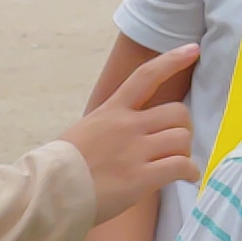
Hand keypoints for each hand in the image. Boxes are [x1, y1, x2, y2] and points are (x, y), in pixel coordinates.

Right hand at [63, 44, 202, 220]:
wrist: (48, 191)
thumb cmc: (62, 166)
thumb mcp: (86, 131)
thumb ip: (110, 126)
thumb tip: (128, 133)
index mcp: (112, 111)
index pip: (146, 76)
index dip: (172, 61)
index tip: (192, 49)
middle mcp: (127, 125)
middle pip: (177, 112)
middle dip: (184, 127)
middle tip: (178, 143)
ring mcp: (135, 151)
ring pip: (182, 138)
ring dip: (185, 152)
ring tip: (178, 164)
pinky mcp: (141, 178)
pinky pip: (180, 167)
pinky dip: (189, 172)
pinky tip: (187, 177)